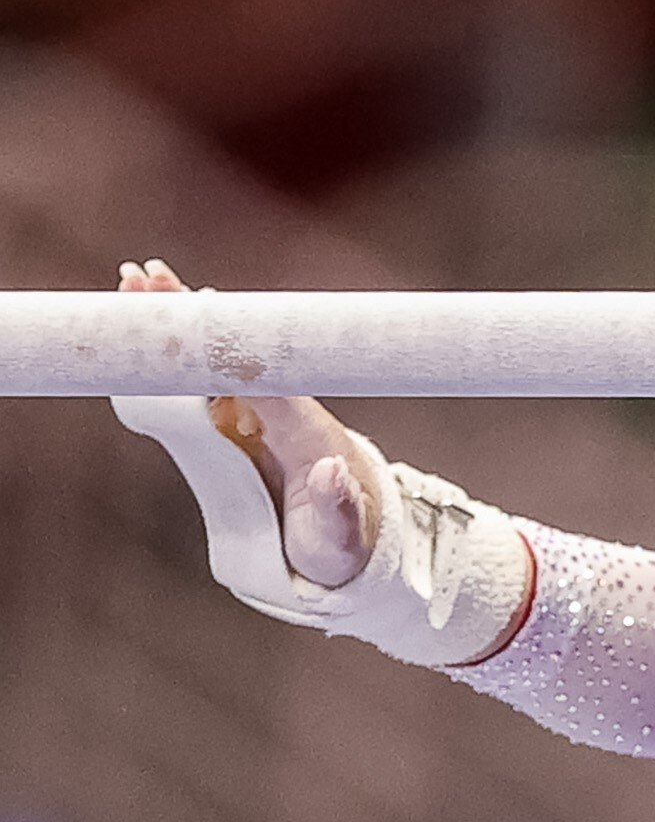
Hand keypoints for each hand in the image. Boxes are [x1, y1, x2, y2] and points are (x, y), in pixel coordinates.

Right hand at [117, 258, 380, 587]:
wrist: (352, 545)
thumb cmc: (344, 543)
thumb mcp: (343, 537)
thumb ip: (339, 509)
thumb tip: (332, 470)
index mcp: (305, 432)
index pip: (263, 378)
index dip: (226, 346)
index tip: (196, 310)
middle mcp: (281, 412)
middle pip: (232, 355)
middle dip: (189, 317)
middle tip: (147, 277)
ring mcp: (256, 415)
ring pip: (212, 359)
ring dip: (177, 321)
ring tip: (136, 282)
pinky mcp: (239, 423)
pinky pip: (204, 378)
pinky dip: (177, 350)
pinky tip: (148, 321)